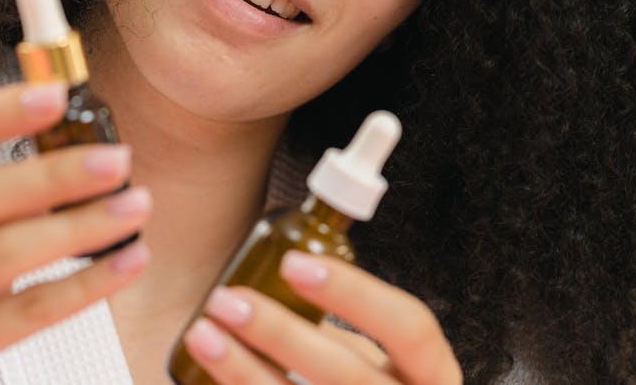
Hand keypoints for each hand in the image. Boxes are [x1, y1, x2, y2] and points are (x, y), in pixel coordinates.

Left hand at [182, 251, 460, 383]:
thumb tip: (278, 263)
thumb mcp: (372, 359)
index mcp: (432, 375)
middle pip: (347, 373)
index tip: (292, 263)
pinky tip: (208, 373)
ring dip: (244, 370)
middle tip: (226, 299)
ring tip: (203, 332)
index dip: (354, 292)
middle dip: (281, 333)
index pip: (410, 326)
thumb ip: (343, 325)